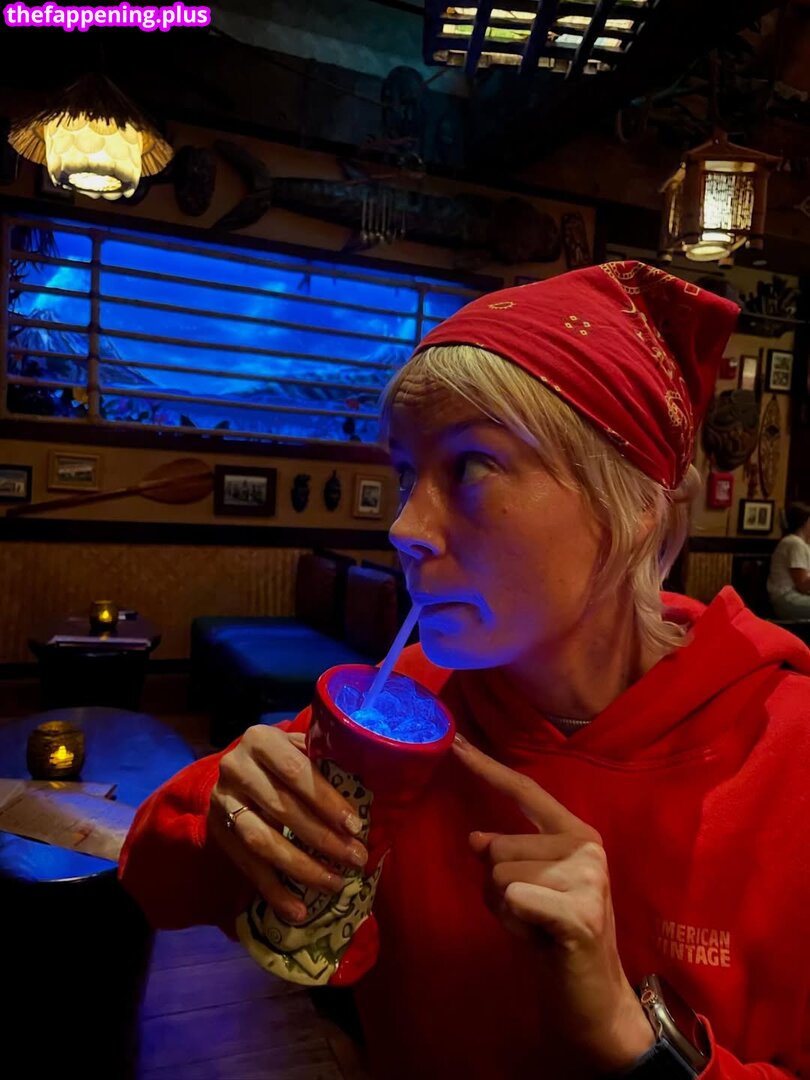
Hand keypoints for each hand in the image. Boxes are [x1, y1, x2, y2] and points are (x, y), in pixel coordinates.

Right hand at [208, 725, 368, 923]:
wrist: (236, 770)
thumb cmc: (282, 759)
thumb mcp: (298, 748)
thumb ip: (323, 762)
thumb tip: (367, 793)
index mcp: (261, 740)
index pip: (296, 772)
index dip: (327, 801)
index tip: (355, 826)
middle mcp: (236, 768)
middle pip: (282, 809)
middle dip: (323, 838)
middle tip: (354, 859)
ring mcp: (223, 802)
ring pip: (262, 842)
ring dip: (302, 868)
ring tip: (334, 884)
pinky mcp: (218, 832)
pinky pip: (247, 867)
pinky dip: (274, 892)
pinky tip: (298, 911)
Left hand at [452, 734, 653, 1073]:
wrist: (593, 999)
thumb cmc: (554, 937)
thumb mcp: (527, 886)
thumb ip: (508, 853)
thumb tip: (476, 838)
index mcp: (577, 834)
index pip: (525, 791)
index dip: (487, 767)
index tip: (455, 741)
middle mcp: (586, 847)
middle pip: (497, 847)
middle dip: (497, 887)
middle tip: (531, 915)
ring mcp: (587, 879)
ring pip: (498, 876)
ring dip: (504, 910)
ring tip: (537, 927)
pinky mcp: (578, 912)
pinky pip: (511, 899)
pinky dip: (513, 924)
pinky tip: (541, 940)